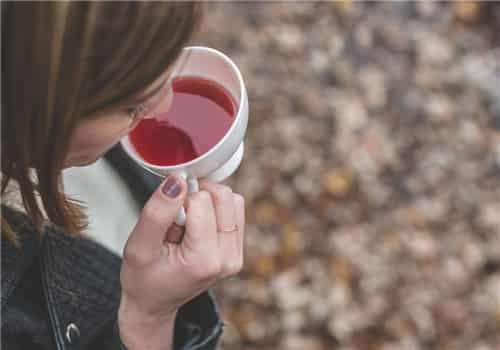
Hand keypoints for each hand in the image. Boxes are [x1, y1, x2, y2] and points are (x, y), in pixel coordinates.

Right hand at [118, 176, 244, 349]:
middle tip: (177, 224)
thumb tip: (177, 180)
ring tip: (186, 227)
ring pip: (233, 200)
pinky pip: (235, 210)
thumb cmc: (143, 278)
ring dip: (207, 203)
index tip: (168, 224)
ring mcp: (236, 255)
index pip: (201, 200)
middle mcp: (228, 258)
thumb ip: (157, 211)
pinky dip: (215, 209)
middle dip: (195, 199)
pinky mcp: (238, 249)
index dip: (178, 203)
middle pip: (223, 196)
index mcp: (205, 260)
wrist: (154, 303)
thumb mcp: (139, 245)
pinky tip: (196, 227)